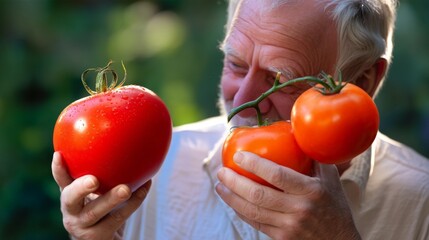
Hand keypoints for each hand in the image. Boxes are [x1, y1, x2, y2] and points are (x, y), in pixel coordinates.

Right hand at [51, 152, 150, 239]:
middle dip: (80, 187)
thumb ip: (102, 170)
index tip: (59, 154)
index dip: (58, 169)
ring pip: (95, 212)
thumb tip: (125, 133)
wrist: (104, 237)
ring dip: (111, 199)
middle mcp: (72, 211)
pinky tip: (145, 187)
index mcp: (70, 195)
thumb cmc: (104, 206)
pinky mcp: (97, 237)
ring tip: (125, 189)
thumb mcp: (98, 190)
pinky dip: (134, 202)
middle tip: (93, 180)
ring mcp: (83, 226)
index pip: (61, 180)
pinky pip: (118, 218)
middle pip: (70, 199)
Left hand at [216, 151, 360, 239]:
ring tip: (220, 186)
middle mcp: (299, 209)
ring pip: (252, 211)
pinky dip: (241, 211)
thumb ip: (312, 157)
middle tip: (222, 171)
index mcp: (311, 190)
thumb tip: (294, 132)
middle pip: (259, 194)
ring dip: (231, 198)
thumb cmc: (334, 205)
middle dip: (235, 182)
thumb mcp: (329, 179)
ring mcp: (289, 226)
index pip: (278, 175)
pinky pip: (256, 223)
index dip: (255, 164)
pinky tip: (232, 201)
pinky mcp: (282, 238)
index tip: (239, 155)